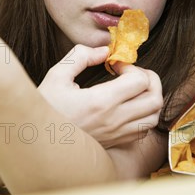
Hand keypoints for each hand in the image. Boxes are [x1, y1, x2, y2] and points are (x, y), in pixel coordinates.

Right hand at [38, 45, 162, 148]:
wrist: (38, 141)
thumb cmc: (46, 107)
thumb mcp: (56, 75)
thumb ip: (80, 56)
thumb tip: (104, 50)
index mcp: (101, 102)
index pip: (140, 80)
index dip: (131, 66)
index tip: (115, 64)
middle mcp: (114, 120)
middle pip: (155, 99)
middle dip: (149, 79)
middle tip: (130, 73)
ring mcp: (117, 134)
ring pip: (154, 116)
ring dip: (150, 98)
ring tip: (132, 89)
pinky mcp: (116, 143)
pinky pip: (144, 130)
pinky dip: (144, 115)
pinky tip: (127, 105)